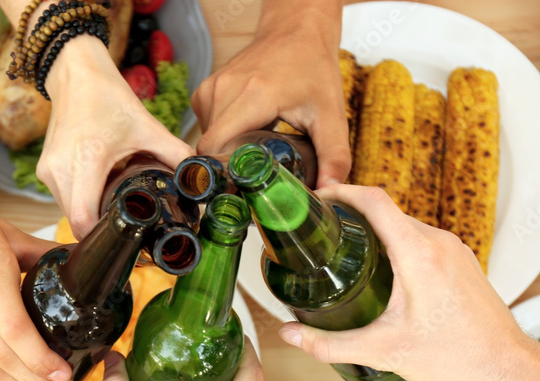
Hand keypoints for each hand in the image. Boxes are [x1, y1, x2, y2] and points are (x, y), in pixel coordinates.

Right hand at [39, 37, 192, 237]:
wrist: (75, 74)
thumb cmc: (107, 97)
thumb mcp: (147, 127)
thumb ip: (176, 154)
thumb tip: (199, 179)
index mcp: (87, 161)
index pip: (84, 221)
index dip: (104, 237)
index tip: (127, 240)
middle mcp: (61, 170)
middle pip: (79, 222)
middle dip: (103, 228)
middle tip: (130, 226)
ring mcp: (48, 172)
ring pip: (70, 213)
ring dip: (92, 213)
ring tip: (115, 202)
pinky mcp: (44, 171)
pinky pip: (64, 199)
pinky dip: (82, 200)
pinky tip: (100, 188)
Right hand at [192, 2, 349, 185]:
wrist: (296, 30)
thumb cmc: (312, 68)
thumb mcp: (330, 114)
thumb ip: (334, 155)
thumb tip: (330, 191)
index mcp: (250, 97)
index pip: (214, 149)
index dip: (225, 174)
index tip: (244, 187)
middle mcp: (223, 90)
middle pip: (210, 149)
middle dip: (230, 167)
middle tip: (255, 177)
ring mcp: (211, 88)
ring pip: (206, 139)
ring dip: (227, 151)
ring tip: (254, 151)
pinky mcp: (206, 90)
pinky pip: (206, 126)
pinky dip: (223, 136)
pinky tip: (246, 132)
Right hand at [277, 185, 527, 380]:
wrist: (506, 367)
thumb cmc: (454, 357)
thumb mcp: (382, 351)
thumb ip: (328, 344)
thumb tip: (290, 335)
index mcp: (418, 254)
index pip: (374, 201)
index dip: (340, 192)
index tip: (317, 199)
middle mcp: (439, 242)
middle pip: (386, 211)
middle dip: (351, 215)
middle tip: (320, 233)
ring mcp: (455, 249)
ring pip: (405, 225)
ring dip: (375, 231)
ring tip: (344, 252)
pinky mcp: (462, 261)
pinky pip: (423, 239)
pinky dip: (397, 244)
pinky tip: (381, 270)